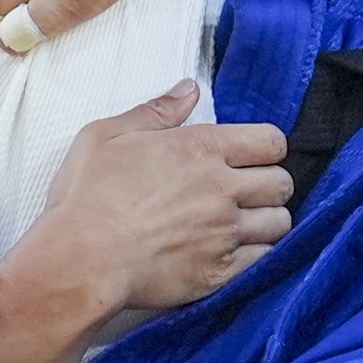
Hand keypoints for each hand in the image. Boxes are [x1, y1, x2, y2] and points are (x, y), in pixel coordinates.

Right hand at [25, 82, 292, 313]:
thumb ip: (156, 110)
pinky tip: (237, 252)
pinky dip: (259, 255)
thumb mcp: (107, 136)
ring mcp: (224, 233)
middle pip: (281, 183)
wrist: (80, 259)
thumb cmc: (86, 196)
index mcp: (200, 148)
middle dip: (270, 184)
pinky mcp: (220, 273)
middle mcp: (221, 189)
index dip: (265, 147)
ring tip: (246, 223)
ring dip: (267, 221)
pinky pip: (265, 261)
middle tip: (248, 191)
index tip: (252, 156)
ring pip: (279, 224)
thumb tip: (190, 90)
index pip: (270, 141)